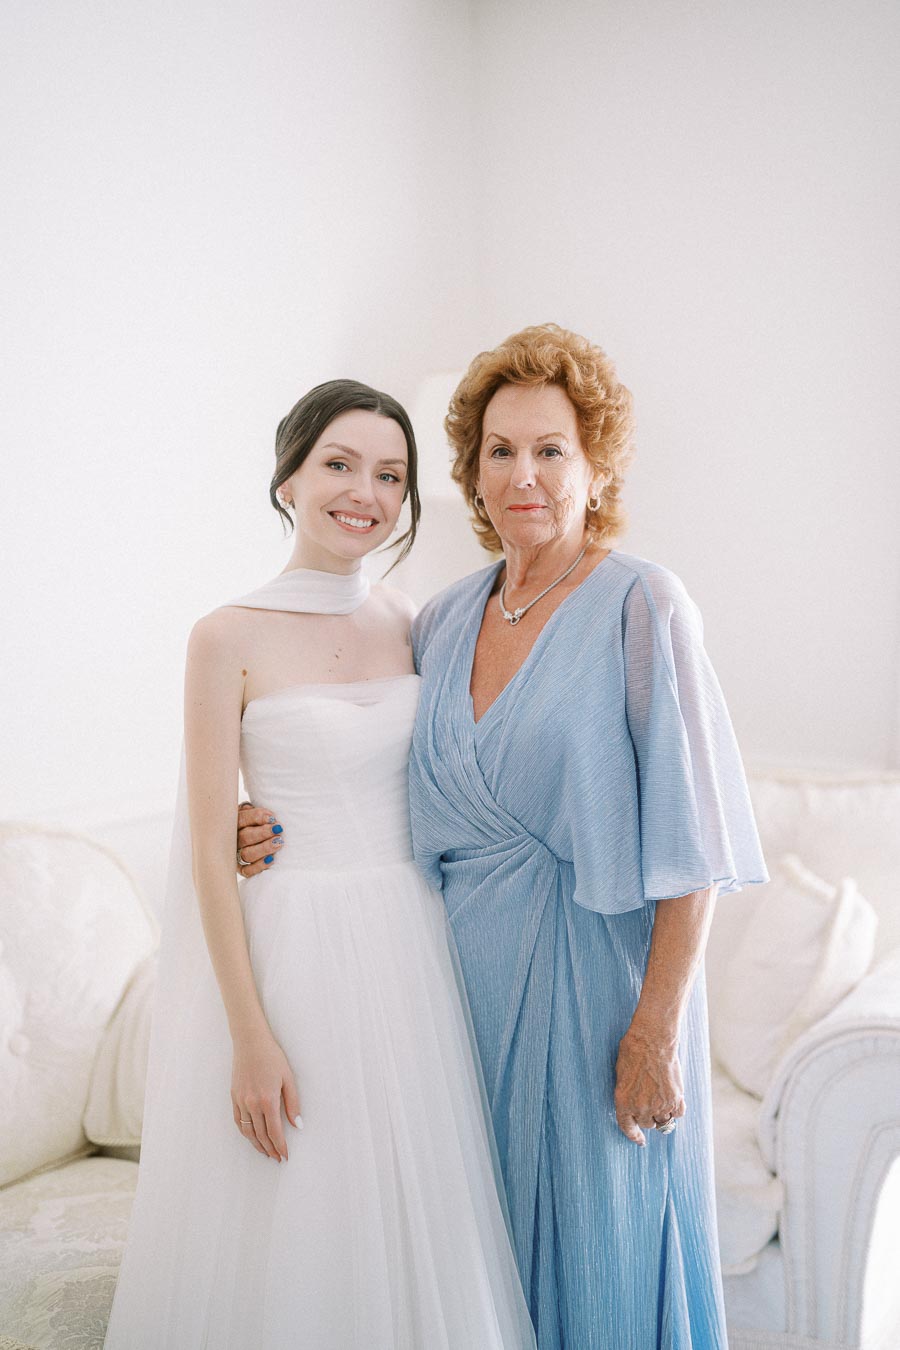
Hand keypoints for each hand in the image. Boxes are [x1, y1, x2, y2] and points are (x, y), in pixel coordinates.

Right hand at [231, 1027, 302, 1160]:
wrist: (250, 1042)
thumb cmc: (272, 1057)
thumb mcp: (288, 1078)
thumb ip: (293, 1103)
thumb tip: (298, 1125)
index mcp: (268, 1100)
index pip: (274, 1132)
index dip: (280, 1146)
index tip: (285, 1155)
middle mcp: (252, 1104)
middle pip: (261, 1135)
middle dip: (270, 1149)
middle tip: (277, 1157)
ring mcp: (240, 1101)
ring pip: (248, 1131)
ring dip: (257, 1145)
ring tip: (265, 1152)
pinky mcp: (233, 1097)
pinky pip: (238, 1121)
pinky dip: (245, 1133)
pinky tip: (251, 1137)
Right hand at [236, 801, 283, 876]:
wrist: (246, 838)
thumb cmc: (251, 821)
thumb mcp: (249, 811)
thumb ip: (254, 810)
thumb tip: (267, 815)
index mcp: (233, 822)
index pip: (242, 819)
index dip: (257, 817)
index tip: (272, 818)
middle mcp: (232, 839)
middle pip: (245, 837)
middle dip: (263, 833)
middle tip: (278, 829)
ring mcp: (235, 855)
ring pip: (247, 854)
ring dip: (264, 848)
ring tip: (279, 843)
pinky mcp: (240, 868)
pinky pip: (247, 871)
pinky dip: (259, 866)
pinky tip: (271, 859)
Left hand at [613, 1022, 685, 1145]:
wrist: (653, 1040)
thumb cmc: (633, 1051)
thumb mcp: (621, 1074)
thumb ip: (627, 1093)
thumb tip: (634, 1102)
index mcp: (623, 1102)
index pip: (627, 1127)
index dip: (634, 1136)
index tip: (640, 1141)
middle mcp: (641, 1108)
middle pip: (648, 1123)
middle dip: (649, 1116)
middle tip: (651, 1102)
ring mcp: (660, 1105)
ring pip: (663, 1120)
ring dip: (663, 1113)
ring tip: (663, 1097)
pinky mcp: (675, 1099)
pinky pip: (678, 1113)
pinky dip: (677, 1108)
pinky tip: (674, 1097)